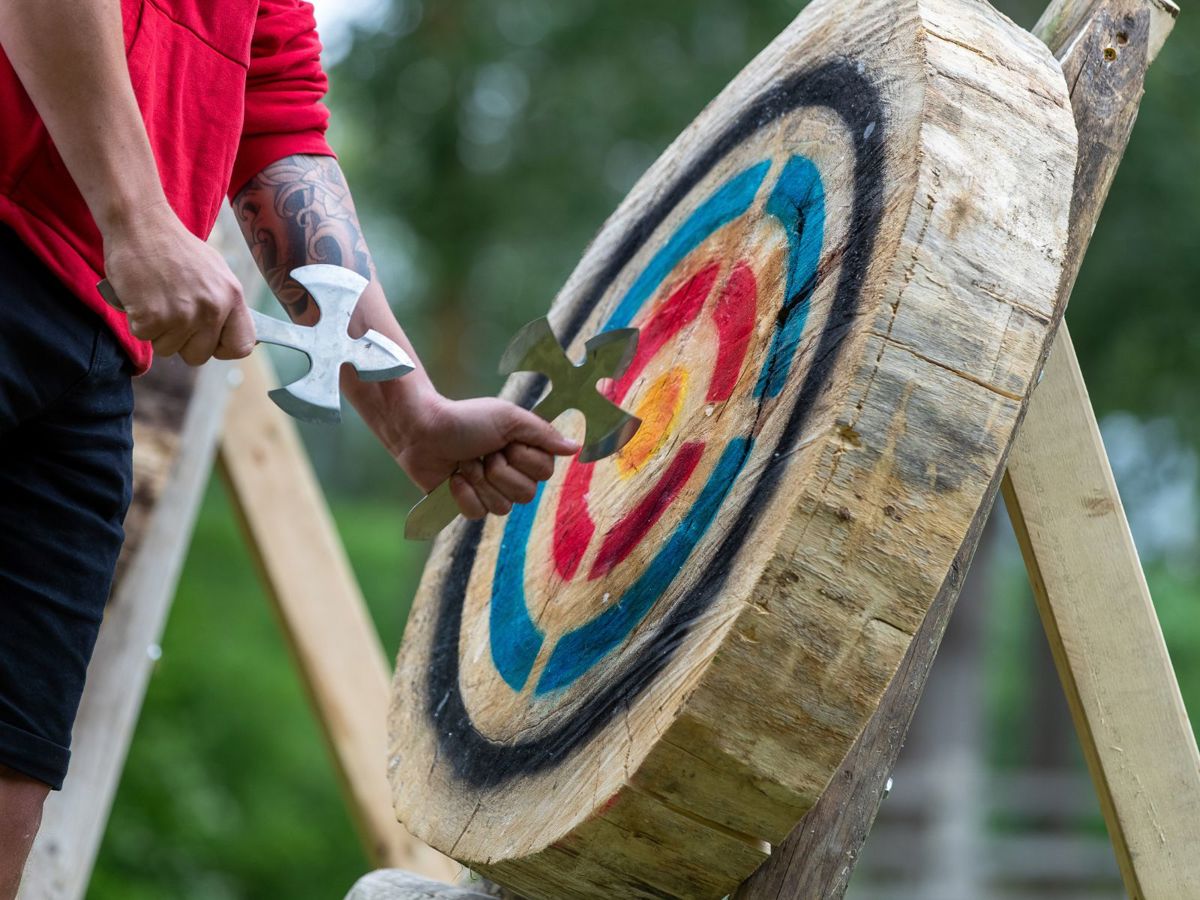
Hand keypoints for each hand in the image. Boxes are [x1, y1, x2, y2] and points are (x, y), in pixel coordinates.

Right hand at [101, 202, 255, 364]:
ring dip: (156, 330)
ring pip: (167, 348)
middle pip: (199, 355)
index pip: (241, 346)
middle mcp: (213, 308)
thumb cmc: (175, 248)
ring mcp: (183, 314)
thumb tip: (232, 335)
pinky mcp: (153, 316)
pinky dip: (136, 321)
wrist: (141, 223)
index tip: (208, 341)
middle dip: (181, 342)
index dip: (221, 348)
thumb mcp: (215, 271)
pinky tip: (140, 297)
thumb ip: (224, 303)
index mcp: (232, 296)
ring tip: (155, 298)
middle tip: (170, 313)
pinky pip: (143, 336)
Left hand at [394, 394, 579, 518]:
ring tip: (466, 462)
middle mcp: (513, 474)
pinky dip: (463, 494)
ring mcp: (491, 491)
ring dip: (480, 481)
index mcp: (527, 452)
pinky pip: (478, 514)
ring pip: (503, 508)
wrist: (423, 431)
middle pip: (527, 495)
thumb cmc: (466, 418)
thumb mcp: (509, 418)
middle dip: (499, 471)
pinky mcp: (469, 505)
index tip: (506, 441)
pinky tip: (454, 478)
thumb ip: (543, 433)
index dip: (524, 459)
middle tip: (484, 452)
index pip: (545, 473)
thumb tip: (575, 448)